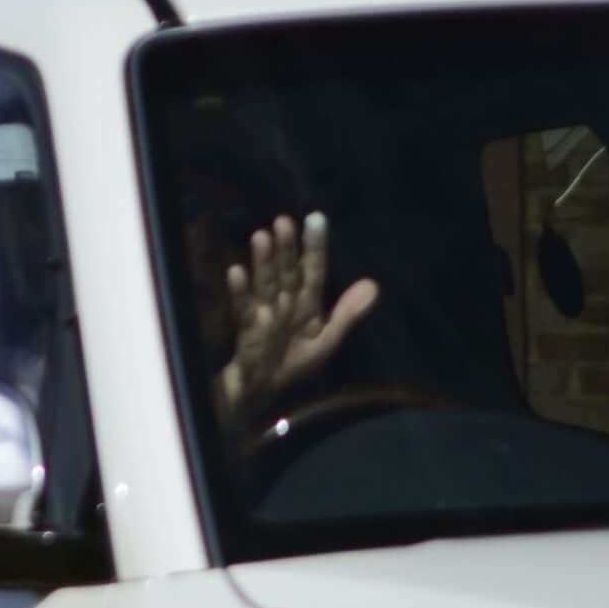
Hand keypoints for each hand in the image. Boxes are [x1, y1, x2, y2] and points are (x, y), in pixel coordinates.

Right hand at [215, 211, 379, 423]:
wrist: (265, 388)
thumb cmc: (296, 361)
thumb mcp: (328, 339)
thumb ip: (348, 313)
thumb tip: (374, 284)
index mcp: (308, 302)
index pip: (313, 270)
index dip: (315, 246)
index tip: (315, 218)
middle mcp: (286, 301)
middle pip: (287, 271)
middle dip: (286, 248)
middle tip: (283, 221)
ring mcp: (265, 312)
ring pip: (265, 282)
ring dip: (263, 261)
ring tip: (261, 236)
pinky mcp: (248, 327)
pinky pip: (244, 307)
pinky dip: (240, 291)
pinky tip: (235, 272)